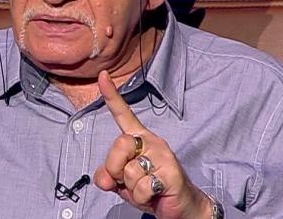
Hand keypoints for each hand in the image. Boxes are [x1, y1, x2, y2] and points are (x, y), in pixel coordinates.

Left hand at [93, 71, 211, 218]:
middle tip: (128, 180)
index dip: (111, 95)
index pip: (123, 114)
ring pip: (130, 171)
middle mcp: (151, 141)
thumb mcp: (122, 183)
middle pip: (120, 144)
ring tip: (146, 188)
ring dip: (132, 189)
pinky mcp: (171, 172)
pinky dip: (143, 197)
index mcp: (138, 138)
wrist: (180, 207)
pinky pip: (143, 187)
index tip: (102, 76)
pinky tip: (155, 195)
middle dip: (115, 168)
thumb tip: (103, 179)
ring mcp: (163, 155)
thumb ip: (108, 176)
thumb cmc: (151, 189)